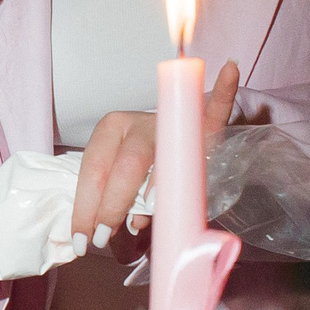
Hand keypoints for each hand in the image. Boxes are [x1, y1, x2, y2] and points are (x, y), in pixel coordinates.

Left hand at [70, 60, 238, 242]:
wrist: (166, 141)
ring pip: (163, 158)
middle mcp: (138, 122)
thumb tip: (109, 236)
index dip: (85, 206)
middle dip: (112, 205)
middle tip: (105, 237)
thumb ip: (112, 205)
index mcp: (110, 129)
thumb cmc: (133, 173)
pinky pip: (213, 111)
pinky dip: (222, 93)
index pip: (93, 168)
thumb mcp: (115, 184)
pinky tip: (227, 70)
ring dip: (153, 195)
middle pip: (126, 164)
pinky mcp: (200, 128)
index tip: (82, 240)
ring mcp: (170, 123)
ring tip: (140, 223)